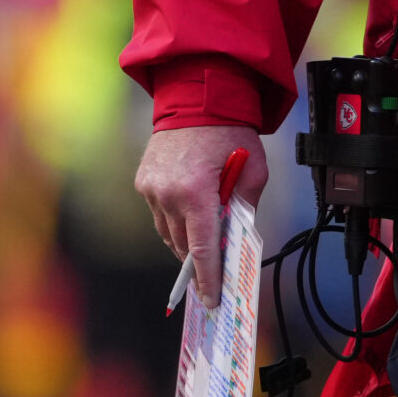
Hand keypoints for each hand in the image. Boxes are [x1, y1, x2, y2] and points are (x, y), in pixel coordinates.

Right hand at [135, 124, 268, 309]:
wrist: (196, 96)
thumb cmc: (231, 131)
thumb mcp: (254, 168)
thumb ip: (245, 206)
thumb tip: (238, 238)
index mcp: (196, 191)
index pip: (203, 248)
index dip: (208, 278)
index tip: (211, 300)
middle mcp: (167, 193)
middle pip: (183, 245)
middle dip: (199, 262)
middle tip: (213, 277)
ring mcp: (151, 188)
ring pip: (167, 233)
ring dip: (185, 242)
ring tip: (202, 249)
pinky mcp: (143, 181)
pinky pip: (159, 214)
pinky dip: (174, 221)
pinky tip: (189, 218)